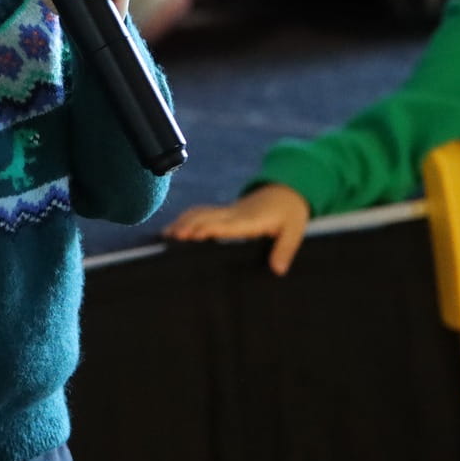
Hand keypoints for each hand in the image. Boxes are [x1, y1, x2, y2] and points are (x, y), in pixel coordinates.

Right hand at [163, 182, 310, 274]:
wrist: (287, 191)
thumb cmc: (291, 213)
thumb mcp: (295, 231)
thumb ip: (285, 250)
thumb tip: (277, 270)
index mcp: (249, 220)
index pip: (223, 224)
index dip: (205, 229)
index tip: (188, 236)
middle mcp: (234, 214)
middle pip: (204, 217)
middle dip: (185, 226)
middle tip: (166, 240)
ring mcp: (227, 211)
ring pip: (199, 213)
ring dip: (181, 222)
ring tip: (164, 236)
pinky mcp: (225, 212)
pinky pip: (201, 212)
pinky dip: (185, 219)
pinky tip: (175, 229)